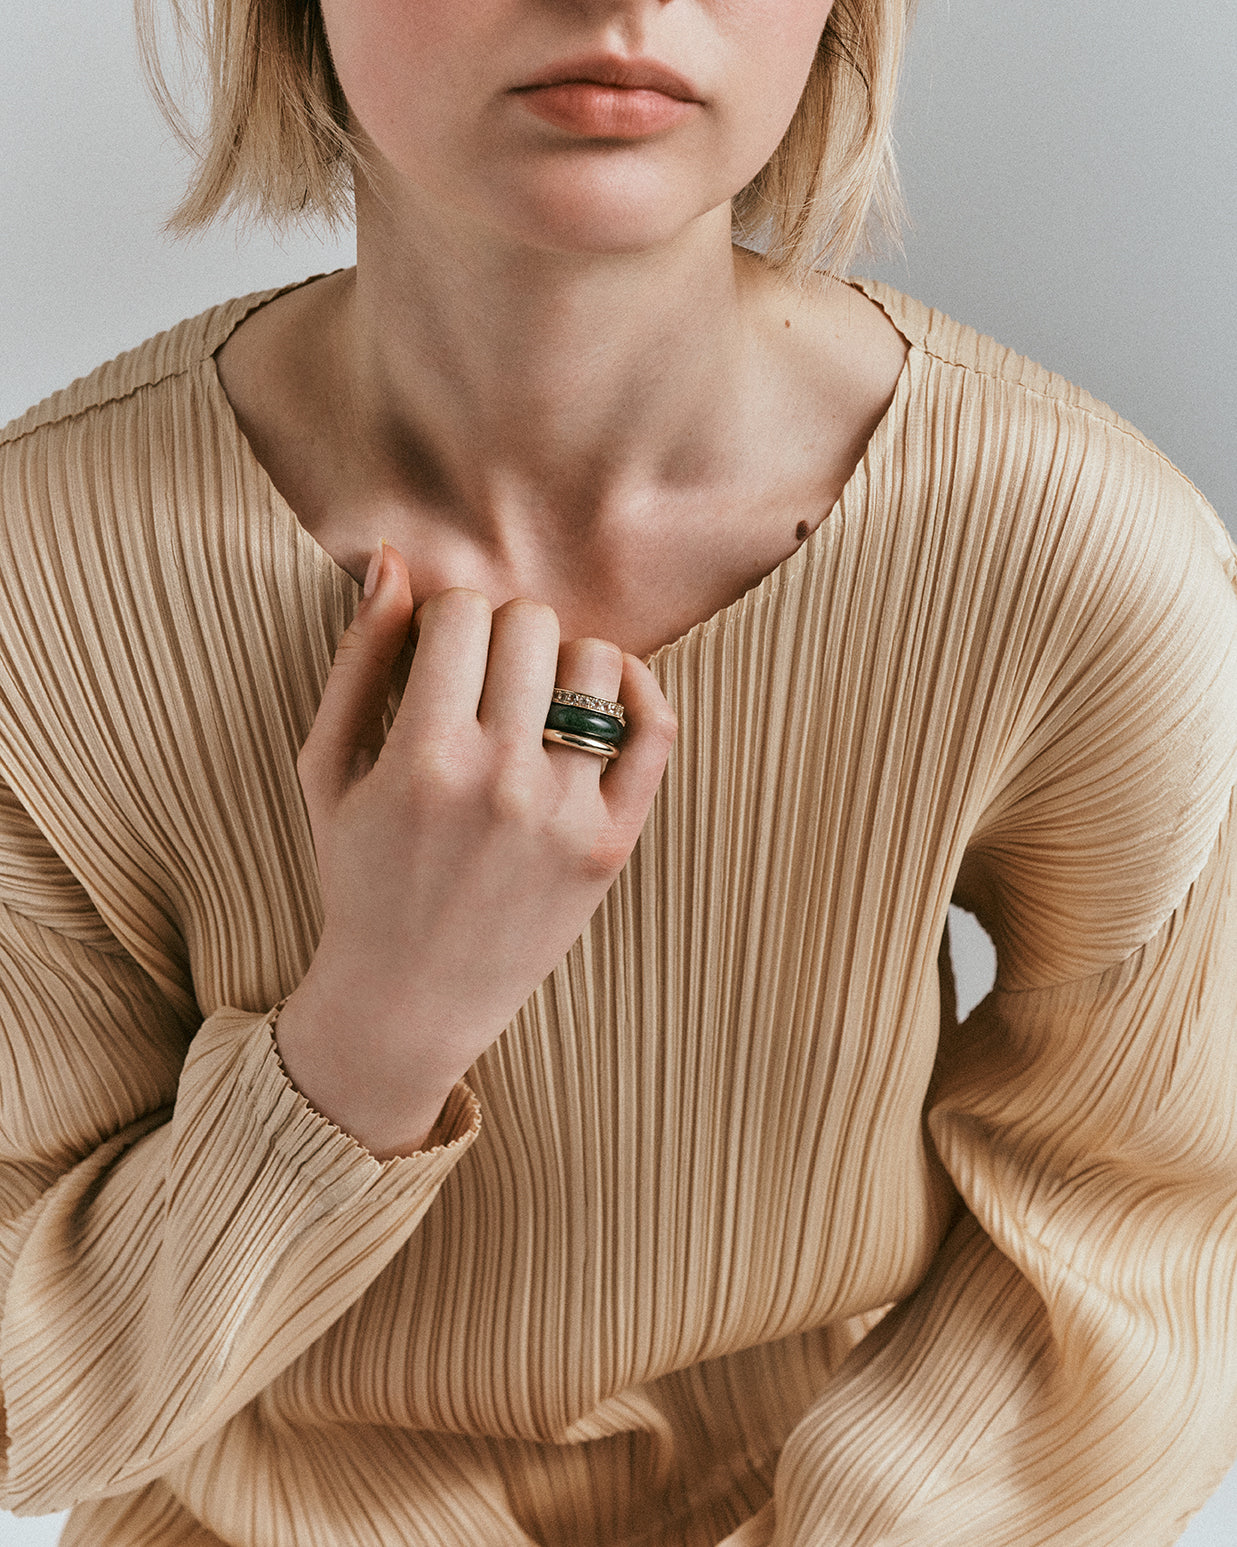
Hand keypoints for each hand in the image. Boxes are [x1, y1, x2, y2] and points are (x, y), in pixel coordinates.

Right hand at [277, 540, 677, 1155]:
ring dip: (562, 661)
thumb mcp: (329, 770)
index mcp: (421, 760)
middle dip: (502, 632)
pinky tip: (604, 690)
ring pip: (595, 663)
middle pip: (530, 625)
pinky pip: (653, 729)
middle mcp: (500, 783)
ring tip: (534, 696)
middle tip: (484, 675)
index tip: (438, 651)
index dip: (446, 616)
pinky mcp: (612, 843)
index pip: (462, 613)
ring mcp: (564, 815)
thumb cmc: (360, 875)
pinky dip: (637, 689)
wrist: (413, 995)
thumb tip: (391, 561)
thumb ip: (358, 661)